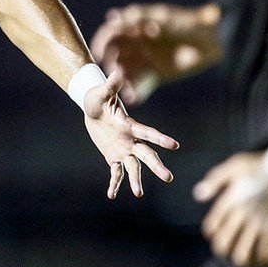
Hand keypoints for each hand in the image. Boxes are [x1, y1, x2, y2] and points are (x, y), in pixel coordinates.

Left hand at [82, 69, 179, 197]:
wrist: (93, 109)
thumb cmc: (98, 97)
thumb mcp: (102, 92)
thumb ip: (111, 85)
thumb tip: (117, 72)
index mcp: (129, 125)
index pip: (147, 132)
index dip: (160, 139)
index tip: (174, 145)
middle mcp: (131, 140)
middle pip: (146, 154)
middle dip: (156, 165)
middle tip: (168, 178)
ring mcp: (124, 149)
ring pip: (134, 167)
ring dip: (136, 180)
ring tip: (138, 194)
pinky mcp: (114, 156)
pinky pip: (116, 172)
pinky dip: (114, 183)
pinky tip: (111, 194)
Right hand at [90, 3, 220, 103]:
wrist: (213, 40)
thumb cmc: (187, 22)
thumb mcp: (162, 16)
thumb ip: (138, 17)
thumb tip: (111, 17)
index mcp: (135, 27)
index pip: (112, 33)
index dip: (102, 42)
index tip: (99, 53)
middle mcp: (136, 44)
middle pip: (115, 54)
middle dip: (111, 64)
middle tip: (114, 74)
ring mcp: (145, 59)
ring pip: (126, 70)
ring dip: (121, 80)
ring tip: (124, 88)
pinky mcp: (156, 74)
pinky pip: (142, 84)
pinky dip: (136, 91)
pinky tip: (134, 98)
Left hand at [195, 152, 267, 266]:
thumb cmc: (263, 166)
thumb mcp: (235, 165)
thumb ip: (215, 179)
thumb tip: (198, 195)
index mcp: (231, 201)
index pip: (211, 228)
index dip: (213, 233)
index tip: (220, 233)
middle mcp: (242, 215)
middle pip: (223, 246)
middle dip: (225, 250)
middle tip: (233, 248)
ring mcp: (260, 224)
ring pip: (243, 256)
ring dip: (245, 261)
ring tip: (249, 257)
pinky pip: (267, 255)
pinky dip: (267, 260)